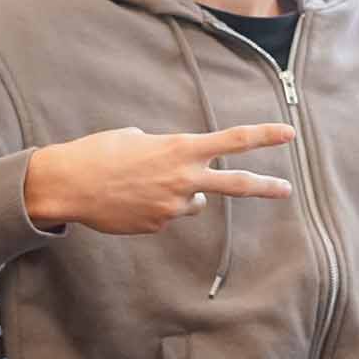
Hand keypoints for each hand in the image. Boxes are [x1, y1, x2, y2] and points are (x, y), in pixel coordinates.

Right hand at [23, 123, 295, 234]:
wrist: (70, 185)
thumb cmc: (101, 152)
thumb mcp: (138, 137)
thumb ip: (166, 150)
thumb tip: (177, 167)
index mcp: (180, 149)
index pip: (232, 141)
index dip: (263, 136)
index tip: (289, 133)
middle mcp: (183, 179)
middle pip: (236, 184)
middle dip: (264, 186)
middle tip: (287, 189)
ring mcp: (173, 207)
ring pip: (193, 201)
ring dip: (178, 193)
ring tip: (142, 184)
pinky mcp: (158, 225)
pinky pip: (167, 214)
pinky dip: (153, 207)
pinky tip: (129, 199)